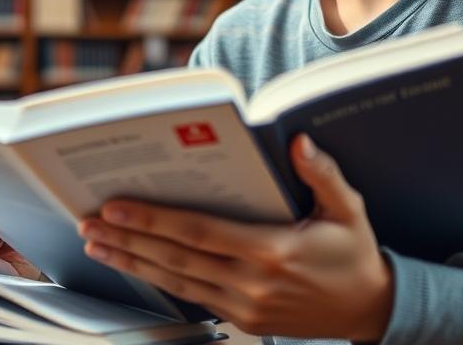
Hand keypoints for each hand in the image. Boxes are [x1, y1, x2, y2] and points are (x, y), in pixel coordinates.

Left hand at [78, 134, 392, 340]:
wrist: (372, 310)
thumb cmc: (355, 254)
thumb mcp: (349, 210)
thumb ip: (323, 175)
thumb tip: (300, 143)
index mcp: (273, 251)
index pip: (199, 232)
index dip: (153, 219)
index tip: (116, 206)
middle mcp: (252, 283)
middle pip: (176, 258)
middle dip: (128, 239)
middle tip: (90, 222)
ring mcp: (245, 306)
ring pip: (176, 282)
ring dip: (133, 262)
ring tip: (97, 244)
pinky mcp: (243, 319)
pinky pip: (192, 297)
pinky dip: (159, 280)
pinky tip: (134, 265)